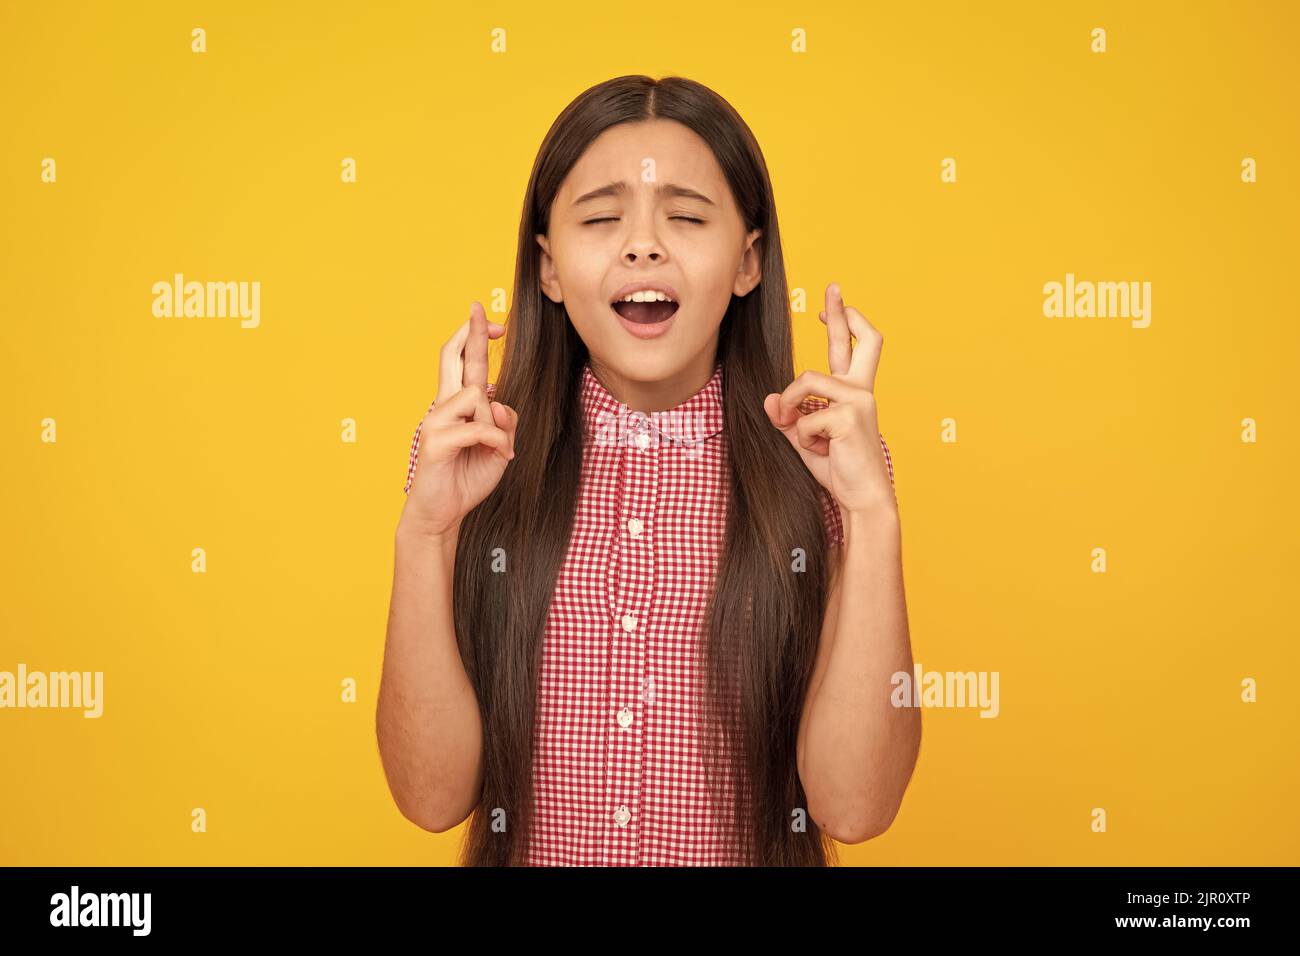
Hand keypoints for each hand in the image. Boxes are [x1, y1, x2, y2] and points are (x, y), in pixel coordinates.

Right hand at [401, 302, 517, 538]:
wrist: (442, 514)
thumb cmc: (466, 479)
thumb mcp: (498, 448)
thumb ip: (503, 424)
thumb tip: (500, 406)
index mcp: (456, 406)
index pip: (462, 363)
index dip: (474, 339)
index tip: (493, 322)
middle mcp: (441, 407)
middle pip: (450, 357)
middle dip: (469, 332)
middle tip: (478, 307)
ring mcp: (435, 421)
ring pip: (477, 395)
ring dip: (495, 422)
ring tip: (495, 449)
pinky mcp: (435, 442)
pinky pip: (478, 427)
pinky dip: (496, 442)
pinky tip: (499, 457)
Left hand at [763, 282, 893, 515]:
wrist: (862, 499)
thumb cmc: (839, 470)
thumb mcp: (805, 439)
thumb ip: (789, 417)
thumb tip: (769, 400)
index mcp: (854, 393)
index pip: (854, 350)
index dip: (843, 324)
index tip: (830, 306)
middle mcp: (861, 391)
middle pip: (857, 340)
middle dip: (841, 312)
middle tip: (832, 286)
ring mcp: (859, 400)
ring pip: (806, 380)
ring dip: (793, 407)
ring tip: (803, 433)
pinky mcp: (850, 415)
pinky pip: (806, 416)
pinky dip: (803, 435)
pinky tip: (822, 450)